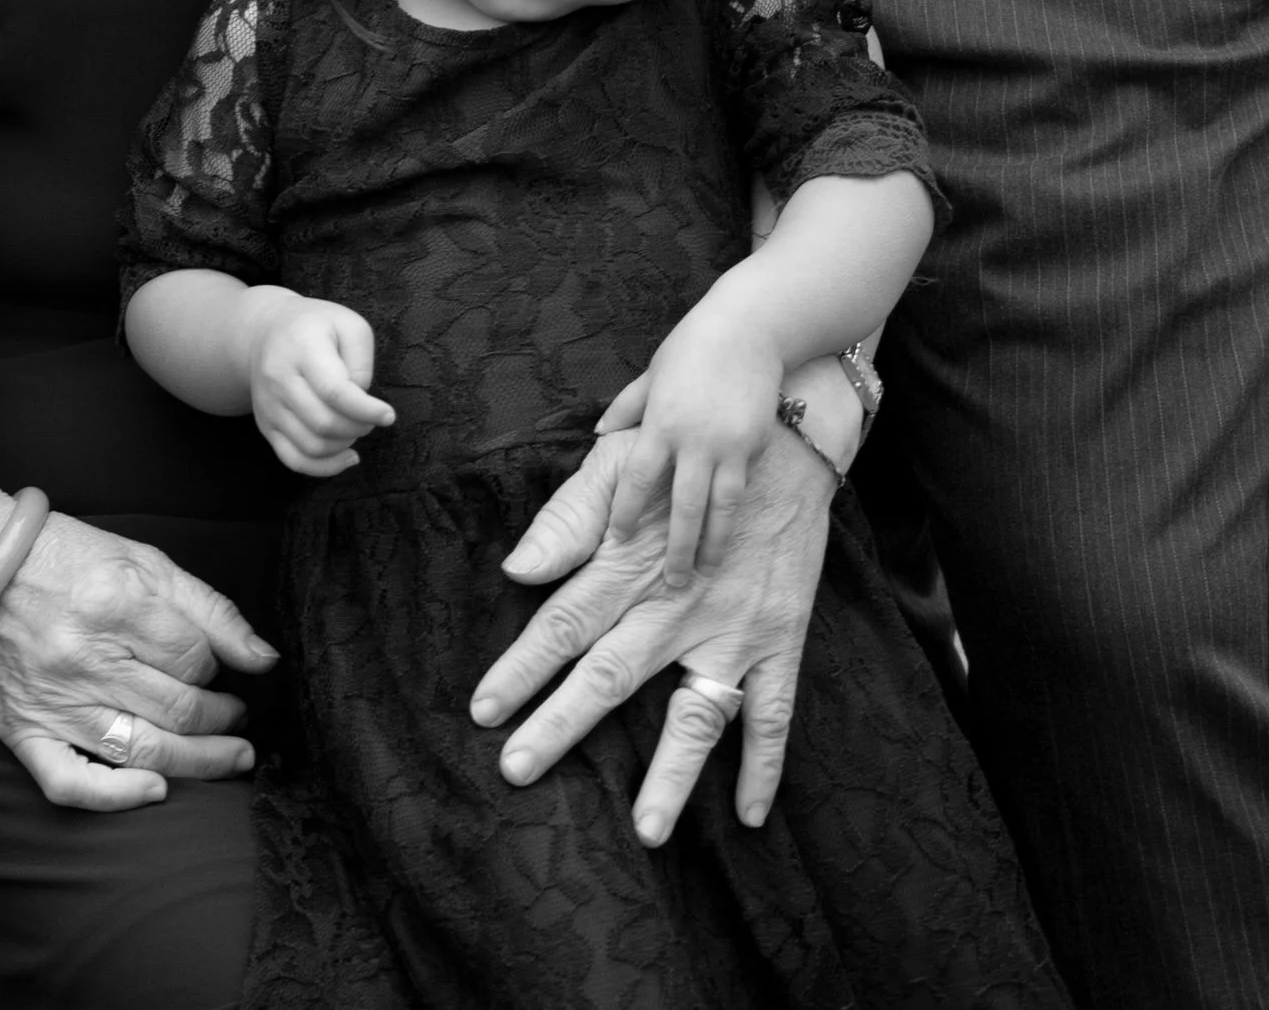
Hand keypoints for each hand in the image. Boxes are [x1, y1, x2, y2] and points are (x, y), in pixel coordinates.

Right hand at [0, 505, 275, 811]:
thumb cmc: (65, 557)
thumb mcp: (142, 560)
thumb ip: (208, 607)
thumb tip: (265, 658)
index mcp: (117, 603)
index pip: (196, 659)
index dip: (219, 668)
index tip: (217, 666)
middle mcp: (87, 657)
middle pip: (180, 710)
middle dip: (224, 719)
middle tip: (237, 718)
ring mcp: (53, 700)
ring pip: (142, 750)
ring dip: (199, 762)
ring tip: (229, 756)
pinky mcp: (22, 730)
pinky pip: (69, 783)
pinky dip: (116, 797)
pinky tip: (156, 790)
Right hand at [246, 288, 395, 477]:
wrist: (263, 332)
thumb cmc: (315, 327)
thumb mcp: (348, 323)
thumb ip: (361, 360)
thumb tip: (360, 401)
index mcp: (301, 346)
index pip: (333, 390)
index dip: (365, 410)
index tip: (388, 415)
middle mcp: (278, 378)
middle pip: (323, 422)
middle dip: (358, 427)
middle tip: (371, 418)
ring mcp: (268, 405)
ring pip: (311, 446)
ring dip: (344, 445)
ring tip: (357, 428)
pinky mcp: (265, 426)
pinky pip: (294, 460)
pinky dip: (325, 467)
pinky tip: (346, 456)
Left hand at [471, 415, 832, 844]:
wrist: (786, 438)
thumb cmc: (686, 451)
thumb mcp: (620, 461)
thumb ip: (568, 517)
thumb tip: (516, 568)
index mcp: (630, 563)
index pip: (563, 621)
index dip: (521, 667)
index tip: (482, 709)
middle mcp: (677, 604)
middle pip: (611, 674)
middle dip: (561, 724)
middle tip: (517, 769)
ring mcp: (733, 629)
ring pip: (697, 713)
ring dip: (670, 773)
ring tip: (645, 830)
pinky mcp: (780, 640)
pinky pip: (775, 713)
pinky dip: (765, 765)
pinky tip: (751, 815)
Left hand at [595, 293, 785, 590]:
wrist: (749, 327)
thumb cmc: (693, 347)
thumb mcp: (653, 373)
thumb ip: (627, 407)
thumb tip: (598, 433)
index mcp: (661, 423)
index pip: (639, 479)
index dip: (626, 512)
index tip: (617, 540)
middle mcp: (695, 441)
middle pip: (683, 507)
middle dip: (678, 548)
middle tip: (672, 585)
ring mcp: (730, 446)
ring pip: (721, 508)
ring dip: (714, 544)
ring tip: (707, 573)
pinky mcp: (756, 446)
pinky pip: (743, 486)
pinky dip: (735, 512)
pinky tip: (733, 535)